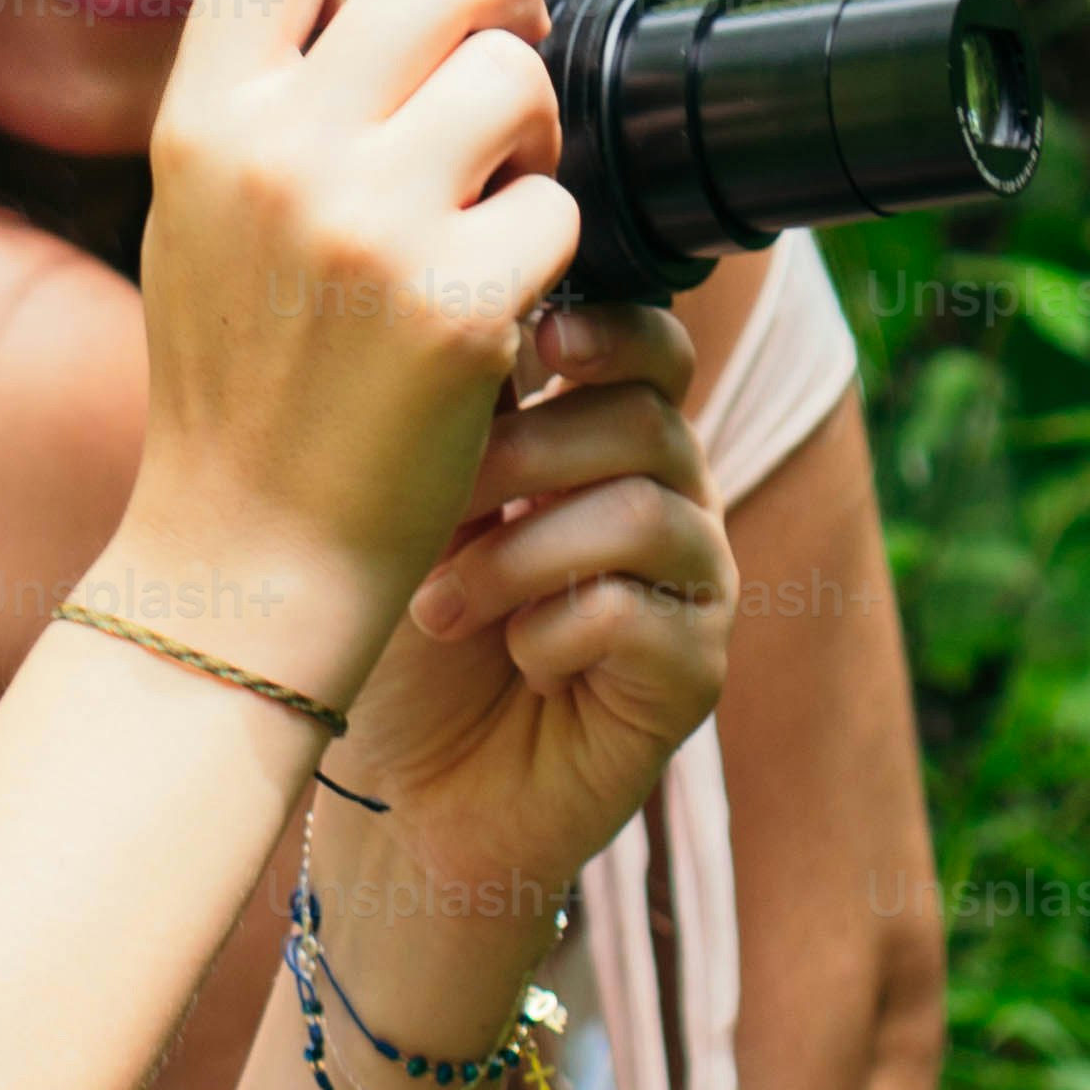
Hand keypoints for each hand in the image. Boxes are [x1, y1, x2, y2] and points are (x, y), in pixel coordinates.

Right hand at [97, 0, 576, 709]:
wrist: (245, 551)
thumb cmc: (237, 387)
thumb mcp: (199, 218)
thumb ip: (269, 103)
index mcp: (201, 121)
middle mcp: (273, 153)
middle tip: (510, 58)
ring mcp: (365, 226)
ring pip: (518, 82)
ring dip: (538, 133)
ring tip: (501, 200)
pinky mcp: (454, 303)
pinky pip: (558, 208)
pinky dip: (548, 254)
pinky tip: (498, 303)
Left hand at [314, 295, 734, 1015]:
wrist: (404, 789)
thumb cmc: (397, 636)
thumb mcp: (406, 505)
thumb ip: (451, 412)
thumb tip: (457, 300)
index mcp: (605, 446)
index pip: (651, 348)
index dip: (606, 334)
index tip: (534, 345)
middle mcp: (669, 504)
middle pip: (646, 419)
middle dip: (525, 453)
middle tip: (438, 505)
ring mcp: (691, 591)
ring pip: (648, 511)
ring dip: (521, 553)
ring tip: (441, 604)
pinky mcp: (692, 676)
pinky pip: (643, 615)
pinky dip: (555, 631)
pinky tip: (512, 656)